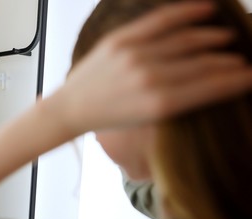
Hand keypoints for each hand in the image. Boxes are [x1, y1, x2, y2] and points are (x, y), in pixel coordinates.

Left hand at [59, 1, 251, 133]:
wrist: (73, 107)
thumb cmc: (111, 117)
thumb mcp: (147, 120)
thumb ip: (179, 103)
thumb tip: (212, 84)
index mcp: (159, 105)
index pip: (211, 86)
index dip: (237, 80)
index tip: (250, 77)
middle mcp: (151, 78)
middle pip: (203, 63)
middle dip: (228, 62)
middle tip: (241, 61)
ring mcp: (135, 55)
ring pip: (187, 40)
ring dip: (212, 38)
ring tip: (228, 39)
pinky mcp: (121, 39)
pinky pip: (161, 19)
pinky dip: (186, 12)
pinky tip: (207, 9)